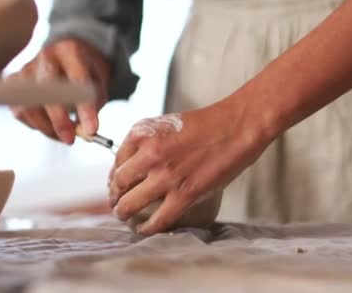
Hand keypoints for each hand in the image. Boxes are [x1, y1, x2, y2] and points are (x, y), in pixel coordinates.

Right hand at [8, 38, 110, 143]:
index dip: (85, 108)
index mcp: (70, 51)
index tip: (92, 130)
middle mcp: (46, 56)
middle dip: (59, 120)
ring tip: (64, 135)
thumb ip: (94, 104)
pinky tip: (49, 125)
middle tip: (71, 139)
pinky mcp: (13, 82)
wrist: (67, 52)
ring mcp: (26, 68)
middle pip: (46, 91)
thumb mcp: (99, 81)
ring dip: (47, 128)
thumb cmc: (86, 69)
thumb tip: (86, 132)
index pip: (77, 81)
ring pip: (29, 105)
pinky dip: (35, 125)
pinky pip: (20, 111)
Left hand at [108, 98, 274, 235]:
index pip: (117, 160)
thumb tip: (135, 166)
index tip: (116, 184)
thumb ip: (149, 142)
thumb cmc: (207, 124)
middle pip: (119, 183)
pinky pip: (158, 219)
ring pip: (130, 203)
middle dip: (114, 196)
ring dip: (123, 213)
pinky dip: (147, 228)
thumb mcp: (167, 125)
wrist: (237, 126)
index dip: (114, 175)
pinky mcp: (185, 193)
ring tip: (123, 216)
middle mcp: (149, 153)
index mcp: (143, 132)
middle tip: (115, 203)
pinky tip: (143, 229)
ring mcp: (166, 175)